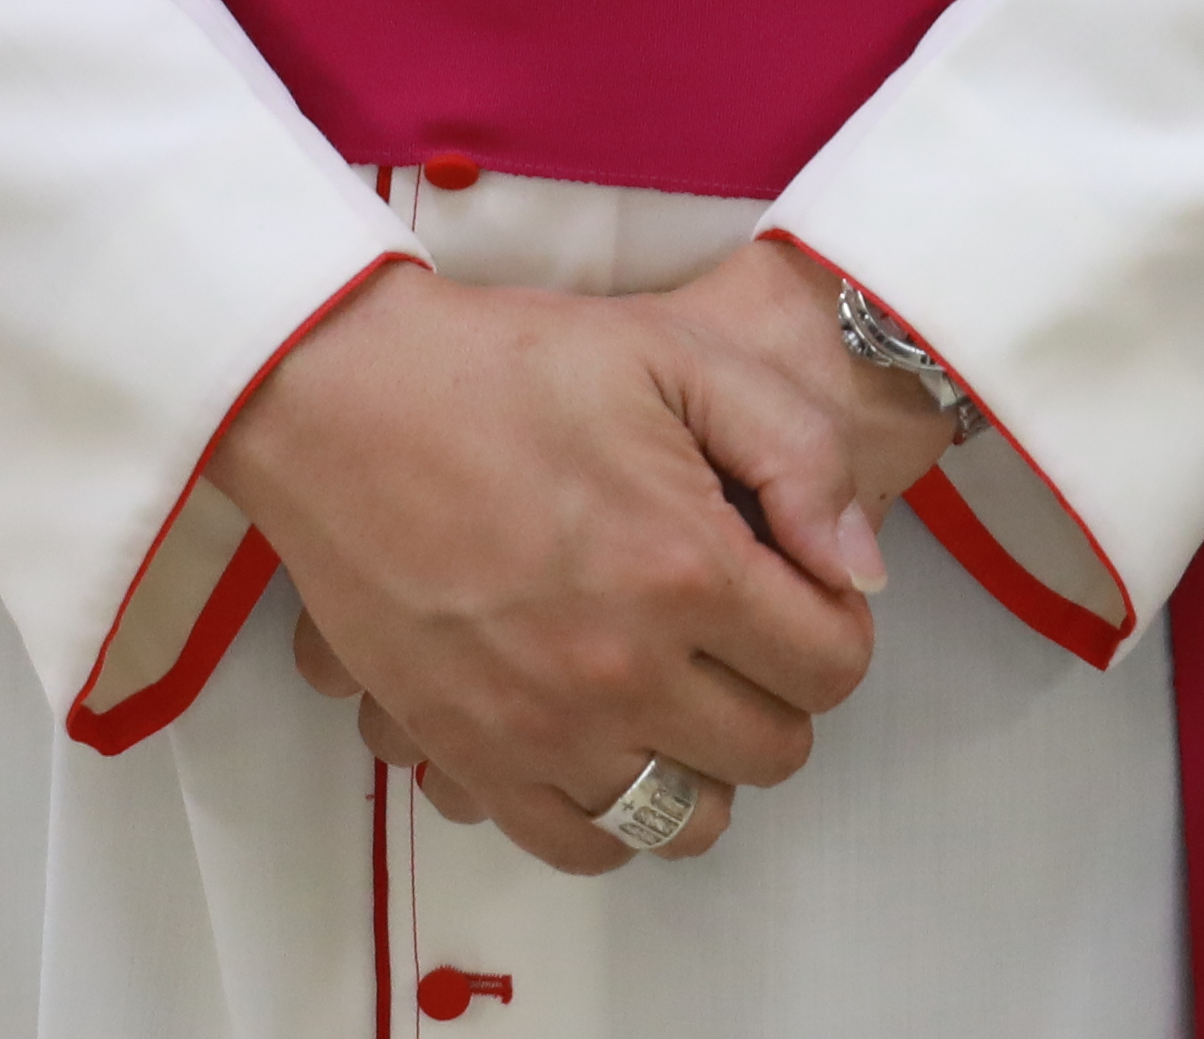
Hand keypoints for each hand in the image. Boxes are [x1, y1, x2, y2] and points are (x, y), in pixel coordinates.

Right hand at [223, 246, 919, 872]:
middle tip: (737, 628)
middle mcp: (619, 670)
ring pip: (690, 818)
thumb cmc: (510, 366)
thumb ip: (800, 455)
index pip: (832, 667)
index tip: (794, 585)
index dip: (834, 623)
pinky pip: (582, 846)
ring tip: (679, 687)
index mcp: (684, 568)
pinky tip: (612, 741)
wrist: (343, 399)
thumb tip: (860, 573)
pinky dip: (616, 813)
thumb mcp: (681, 357)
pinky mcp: (467, 754)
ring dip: (707, 762)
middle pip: (774, 751)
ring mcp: (539, 727)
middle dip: (779, 689)